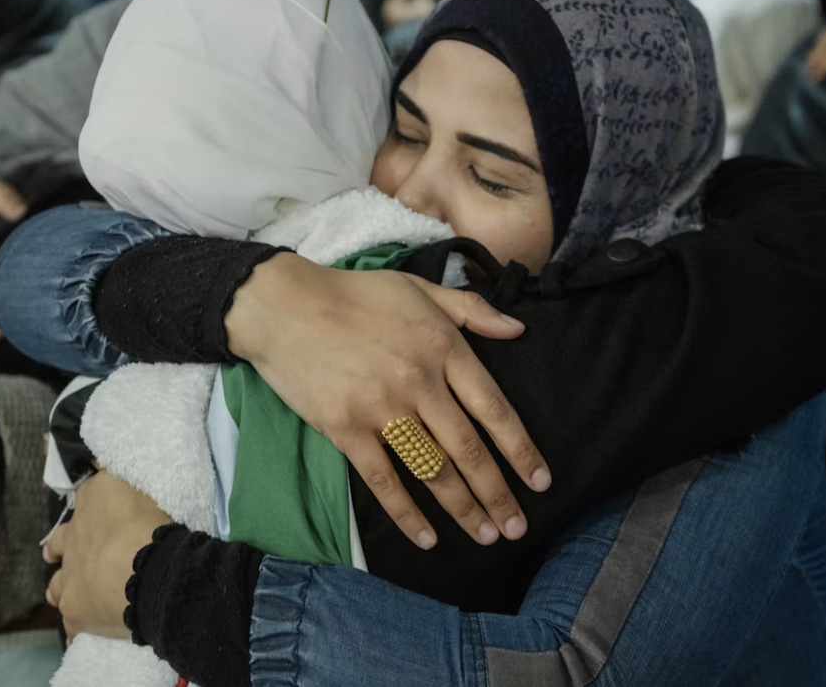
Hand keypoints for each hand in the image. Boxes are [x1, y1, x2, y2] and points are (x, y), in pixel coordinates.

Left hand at [44, 470, 170, 642]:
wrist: (152, 569)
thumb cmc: (152, 520)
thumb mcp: (137, 482)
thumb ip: (114, 472)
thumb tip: (92, 455)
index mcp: (92, 505)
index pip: (84, 498)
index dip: (87, 504)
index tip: (90, 507)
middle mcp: (74, 540)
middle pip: (58, 545)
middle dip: (57, 549)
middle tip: (56, 554)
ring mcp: (71, 579)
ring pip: (57, 587)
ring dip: (62, 588)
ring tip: (67, 594)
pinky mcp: (77, 612)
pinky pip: (73, 626)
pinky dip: (77, 628)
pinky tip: (80, 633)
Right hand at [225, 253, 551, 549]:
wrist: (284, 307)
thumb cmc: (355, 295)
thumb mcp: (420, 288)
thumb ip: (472, 309)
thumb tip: (519, 329)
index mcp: (444, 348)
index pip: (494, 408)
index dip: (520, 449)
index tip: (541, 481)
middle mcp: (419, 382)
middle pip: (469, 450)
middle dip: (498, 494)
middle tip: (517, 527)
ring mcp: (382, 409)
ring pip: (433, 470)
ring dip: (463, 509)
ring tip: (485, 536)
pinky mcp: (346, 429)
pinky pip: (384, 480)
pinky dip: (407, 514)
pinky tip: (427, 538)